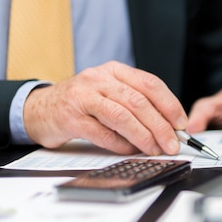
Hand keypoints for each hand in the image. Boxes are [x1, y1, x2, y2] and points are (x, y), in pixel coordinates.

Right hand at [23, 61, 187, 155]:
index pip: (150, 84)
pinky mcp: (70, 118)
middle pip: (138, 102)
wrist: (40, 108)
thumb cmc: (83, 103)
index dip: (170, 105)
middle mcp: (98, 79)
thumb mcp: (111, 93)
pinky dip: (120, 144)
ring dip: (143, 136)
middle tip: (173, 144)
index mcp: (114, 70)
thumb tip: (170, 126)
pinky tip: (129, 150)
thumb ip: (137, 103)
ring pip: (122, 116)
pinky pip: (102, 133)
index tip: (181, 124)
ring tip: (155, 149)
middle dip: (160, 126)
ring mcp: (82, 97)